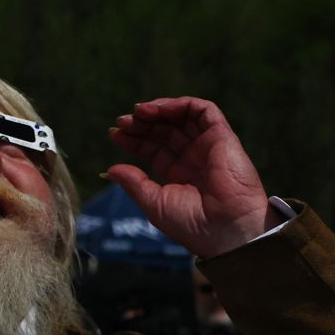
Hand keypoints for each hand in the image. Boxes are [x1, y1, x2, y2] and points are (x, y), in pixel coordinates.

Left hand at [105, 97, 269, 258]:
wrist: (224, 229)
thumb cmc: (192, 224)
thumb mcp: (154, 203)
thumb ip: (134, 183)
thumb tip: (110, 170)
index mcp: (178, 175)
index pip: (153, 149)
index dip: (134, 139)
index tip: (114, 133)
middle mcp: (193, 158)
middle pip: (164, 131)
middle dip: (142, 123)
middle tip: (122, 122)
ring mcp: (208, 146)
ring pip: (182, 117)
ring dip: (158, 110)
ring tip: (137, 112)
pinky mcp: (222, 136)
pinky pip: (203, 110)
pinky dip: (180, 105)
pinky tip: (158, 110)